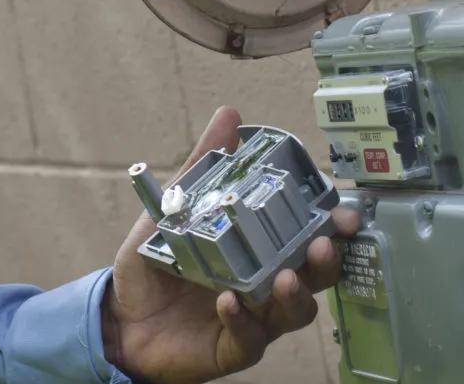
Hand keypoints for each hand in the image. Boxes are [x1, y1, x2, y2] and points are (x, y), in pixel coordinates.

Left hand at [100, 106, 360, 383]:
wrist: (121, 320)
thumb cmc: (155, 266)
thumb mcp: (172, 209)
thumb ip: (202, 166)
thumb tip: (229, 116)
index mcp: (261, 249)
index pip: (308, 235)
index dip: (331, 226)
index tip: (342, 213)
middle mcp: (266, 283)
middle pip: (314, 276)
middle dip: (326, 260)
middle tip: (322, 244)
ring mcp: (253, 318)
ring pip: (294, 312)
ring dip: (296, 295)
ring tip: (285, 277)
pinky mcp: (231, 347)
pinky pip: (249, 340)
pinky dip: (243, 322)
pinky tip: (230, 303)